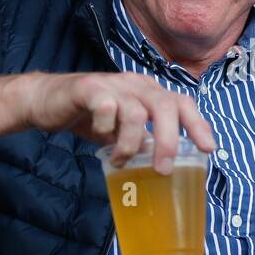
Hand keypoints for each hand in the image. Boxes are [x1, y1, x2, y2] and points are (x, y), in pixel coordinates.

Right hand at [20, 71, 214, 169]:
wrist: (46, 101)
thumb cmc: (89, 116)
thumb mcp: (122, 129)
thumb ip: (142, 140)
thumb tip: (162, 162)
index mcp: (149, 92)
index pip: (182, 102)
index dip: (198, 124)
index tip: (208, 149)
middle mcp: (136, 84)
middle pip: (166, 105)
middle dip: (169, 141)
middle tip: (163, 169)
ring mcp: (113, 85)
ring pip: (137, 112)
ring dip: (131, 144)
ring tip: (120, 160)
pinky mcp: (88, 89)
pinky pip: (106, 107)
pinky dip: (106, 129)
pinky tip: (100, 138)